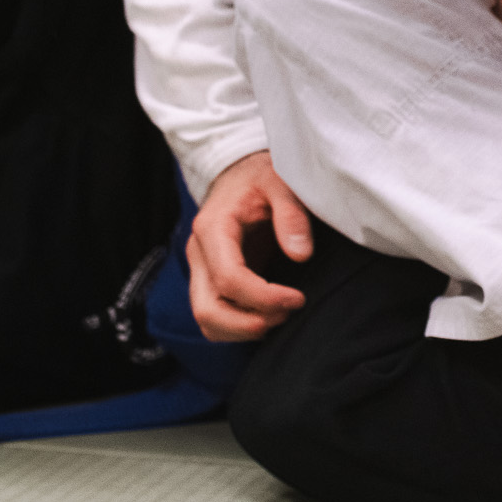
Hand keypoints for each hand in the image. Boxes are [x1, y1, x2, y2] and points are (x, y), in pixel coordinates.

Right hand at [185, 150, 314, 341]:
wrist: (241, 172)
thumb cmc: (261, 175)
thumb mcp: (280, 181)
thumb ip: (291, 214)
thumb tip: (301, 254)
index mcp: (213, 228)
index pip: (228, 279)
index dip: (264, 298)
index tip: (297, 299)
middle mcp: (200, 253)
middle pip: (207, 310)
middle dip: (249, 323)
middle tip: (287, 313)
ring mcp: (202, 269)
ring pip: (207, 320)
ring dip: (243, 329)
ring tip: (280, 315)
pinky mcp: (211, 279)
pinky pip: (215, 316)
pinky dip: (239, 326)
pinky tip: (269, 315)